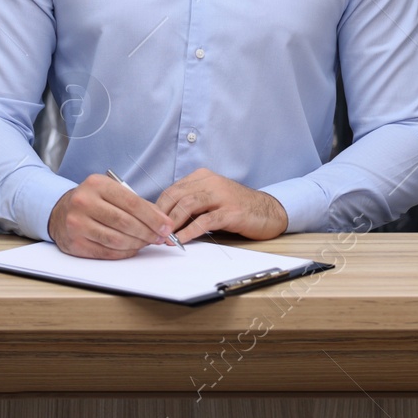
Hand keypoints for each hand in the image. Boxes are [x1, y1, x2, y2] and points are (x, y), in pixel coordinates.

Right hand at [47, 174, 177, 258]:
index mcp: (96, 185)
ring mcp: (77, 224)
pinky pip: (106, 252)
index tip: (166, 226)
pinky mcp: (75, 243)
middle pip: (125, 222)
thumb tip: (162, 221)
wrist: (59, 212)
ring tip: (147, 243)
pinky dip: (124, 252)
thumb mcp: (110, 192)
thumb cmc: (91, 201)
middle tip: (160, 237)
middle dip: (148, 232)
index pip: (132, 202)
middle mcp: (84, 202)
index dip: (153, 217)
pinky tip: (132, 249)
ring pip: (117, 239)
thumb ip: (136, 203)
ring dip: (137, 244)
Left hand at [156, 168, 288, 242]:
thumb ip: (191, 204)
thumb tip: (163, 220)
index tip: (149, 224)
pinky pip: (205, 221)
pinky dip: (190, 231)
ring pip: (188, 205)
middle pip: (176, 196)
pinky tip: (181, 241)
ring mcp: (222, 195)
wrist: (268, 211)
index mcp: (203, 177)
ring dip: (173, 223)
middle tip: (153, 233)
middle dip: (161, 216)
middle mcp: (211, 182)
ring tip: (164, 238)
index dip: (158, 208)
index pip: (172, 190)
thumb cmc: (236, 207)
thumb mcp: (211, 199)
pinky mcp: (232, 211)